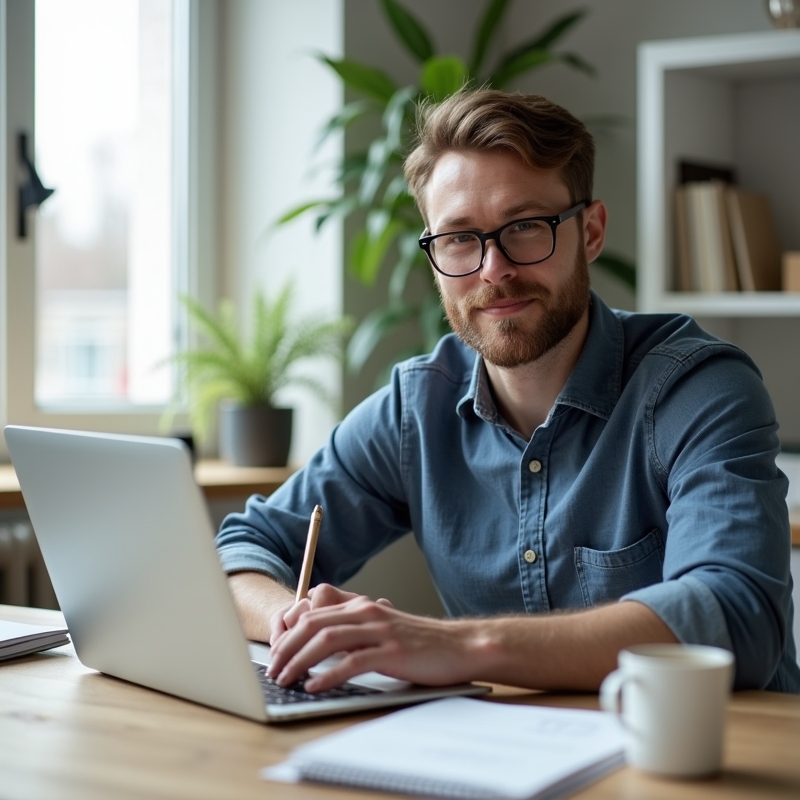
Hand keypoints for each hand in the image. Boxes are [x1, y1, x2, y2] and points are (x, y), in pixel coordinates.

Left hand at [266, 594, 479, 691]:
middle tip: (272, 669)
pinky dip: (328, 675)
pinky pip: (352, 662)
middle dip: (286, 647)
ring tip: (286, 679)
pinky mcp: (392, 653)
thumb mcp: (382, 627)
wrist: (460, 646)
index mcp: (362, 605)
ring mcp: (380, 631)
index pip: (312, 611)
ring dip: (300, 661)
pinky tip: (315, 686)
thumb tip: (319, 646)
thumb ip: (354, 629)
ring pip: (327, 640)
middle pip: (313, 624)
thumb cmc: (420, 643)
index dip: (288, 631)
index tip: (276, 652)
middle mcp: (367, 612)